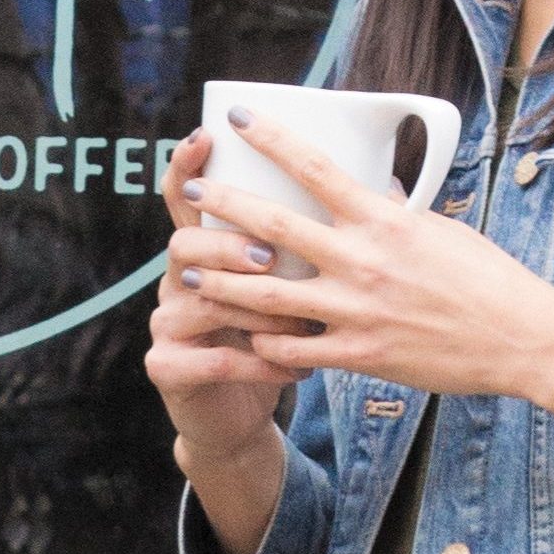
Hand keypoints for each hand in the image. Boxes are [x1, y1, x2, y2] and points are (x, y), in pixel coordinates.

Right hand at [144, 129, 309, 460]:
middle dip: (226, 244)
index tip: (207, 135)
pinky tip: (297, 371)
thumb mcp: (283, 290)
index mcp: (204, 251)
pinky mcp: (167, 369)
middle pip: (185, 245)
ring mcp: (167, 324)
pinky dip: (260, 365)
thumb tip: (386, 190)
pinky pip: (212, 362)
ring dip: (251, 310)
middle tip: (269, 255)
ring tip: (298, 322)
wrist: (228, 418)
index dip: (188, 166)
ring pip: (199, 302)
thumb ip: (314, 244)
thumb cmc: (271, 343)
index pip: (184, 197)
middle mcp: (177, 281)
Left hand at [186, 109, 553, 450]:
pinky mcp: (360, 355)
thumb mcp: (440, 229)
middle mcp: (361, 261)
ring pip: (268, 294)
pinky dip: (264, 342)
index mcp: (381, 220)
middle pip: (273, 226)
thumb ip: (398, 211)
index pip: (313, 166)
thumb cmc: (488, 278)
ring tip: (187, 270)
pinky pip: (296, 349)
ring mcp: (356, 311)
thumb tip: (379, 186)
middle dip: (223, 206)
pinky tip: (242, 335)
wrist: (523, 340)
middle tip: (191, 193)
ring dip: (221, 281)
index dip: (270, 138)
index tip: (237, 116)